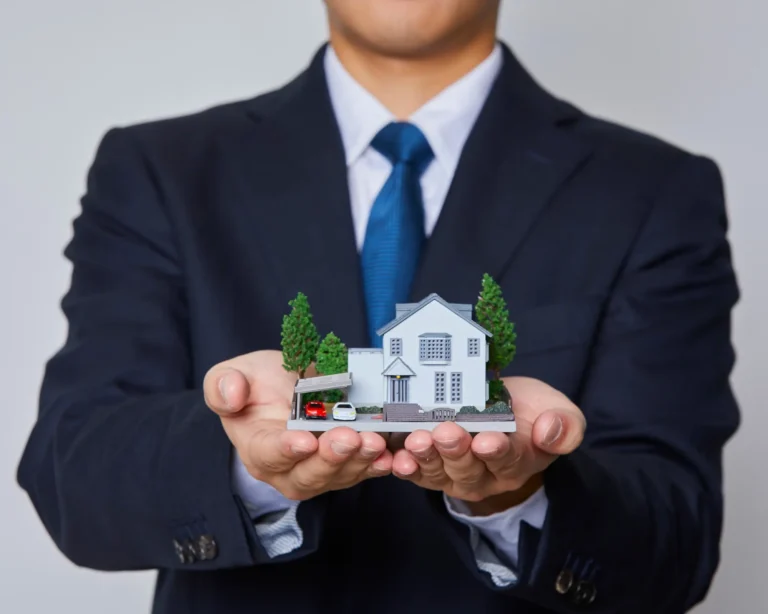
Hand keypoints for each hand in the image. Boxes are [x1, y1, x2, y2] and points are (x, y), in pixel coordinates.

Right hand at [203, 350, 392, 500]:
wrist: (283, 387)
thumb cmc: (256, 384)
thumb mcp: (231, 374)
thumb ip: (223, 386)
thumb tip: (232, 395)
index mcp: (256, 447)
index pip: (268, 454)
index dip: (286, 450)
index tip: (304, 440)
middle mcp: (286, 469)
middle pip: (308, 475)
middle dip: (330, 458)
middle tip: (349, 437)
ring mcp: (317, 471)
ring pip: (338, 476)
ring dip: (359, 461)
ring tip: (375, 442)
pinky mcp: (343, 467)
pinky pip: (361, 472)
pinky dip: (377, 466)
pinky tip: (391, 456)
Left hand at [391, 377, 585, 513]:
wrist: (504, 412)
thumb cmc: (531, 411)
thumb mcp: (559, 412)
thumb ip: (565, 426)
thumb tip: (549, 431)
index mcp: (519, 461)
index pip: (509, 459)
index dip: (498, 451)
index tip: (487, 441)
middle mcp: (486, 474)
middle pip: (469, 468)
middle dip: (456, 451)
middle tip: (446, 434)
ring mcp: (456, 474)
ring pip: (440, 471)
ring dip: (427, 457)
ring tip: (417, 441)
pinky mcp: (433, 470)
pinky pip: (418, 473)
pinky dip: (406, 467)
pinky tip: (397, 459)